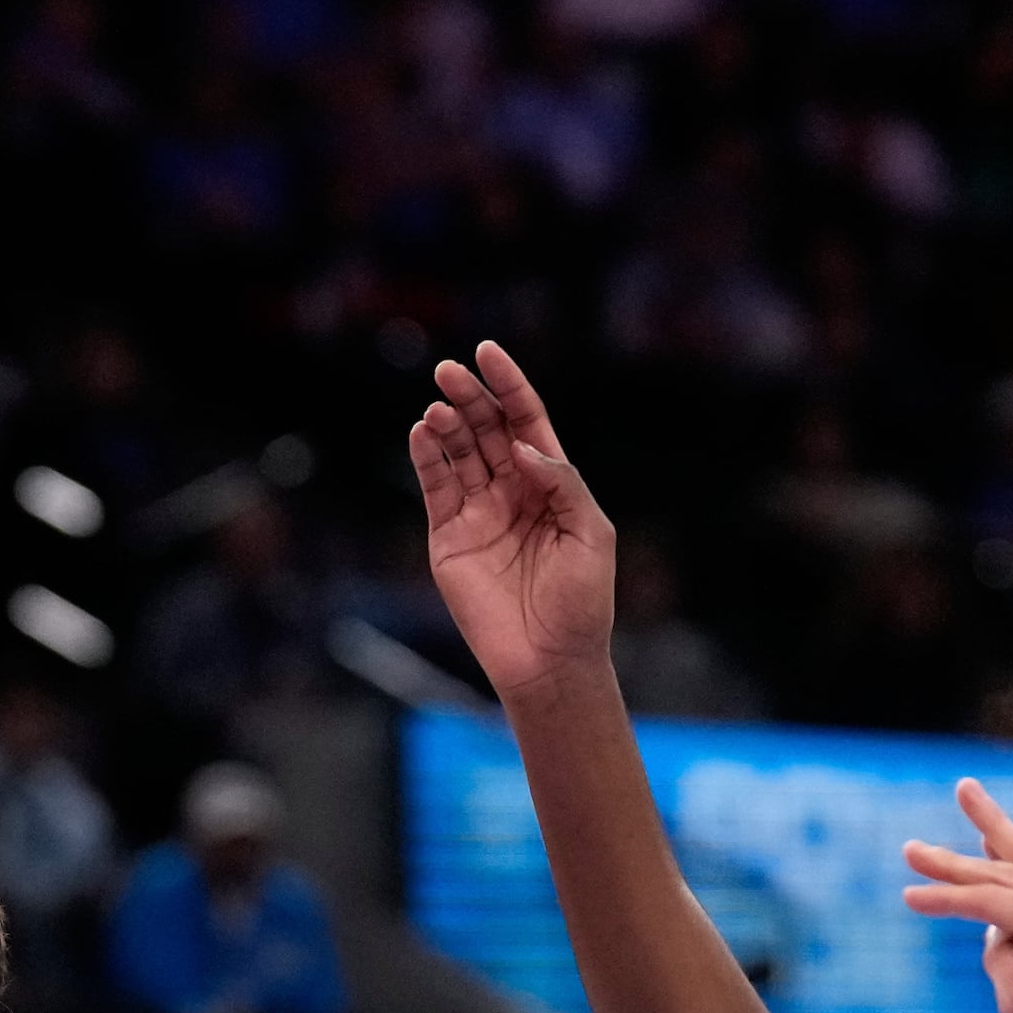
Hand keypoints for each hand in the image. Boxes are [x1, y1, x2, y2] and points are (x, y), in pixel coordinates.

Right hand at [413, 342, 615, 697]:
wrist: (549, 661)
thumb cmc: (582, 602)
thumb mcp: (591, 533)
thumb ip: (562, 482)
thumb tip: (520, 445)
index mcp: (549, 484)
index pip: (525, 420)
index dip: (508, 385)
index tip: (488, 352)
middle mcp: (511, 491)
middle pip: (487, 429)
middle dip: (469, 397)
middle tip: (450, 372)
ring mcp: (478, 513)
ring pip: (458, 453)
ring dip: (446, 424)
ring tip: (437, 406)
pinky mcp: (450, 538)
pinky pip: (436, 489)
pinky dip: (426, 459)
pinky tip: (422, 433)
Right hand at [901, 780, 1012, 1012]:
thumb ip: (1002, 961)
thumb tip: (996, 930)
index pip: (992, 901)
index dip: (946, 899)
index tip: (906, 897)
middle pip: (1007, 870)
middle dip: (954, 861)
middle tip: (911, 849)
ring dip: (994, 828)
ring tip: (967, 792)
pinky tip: (995, 841)